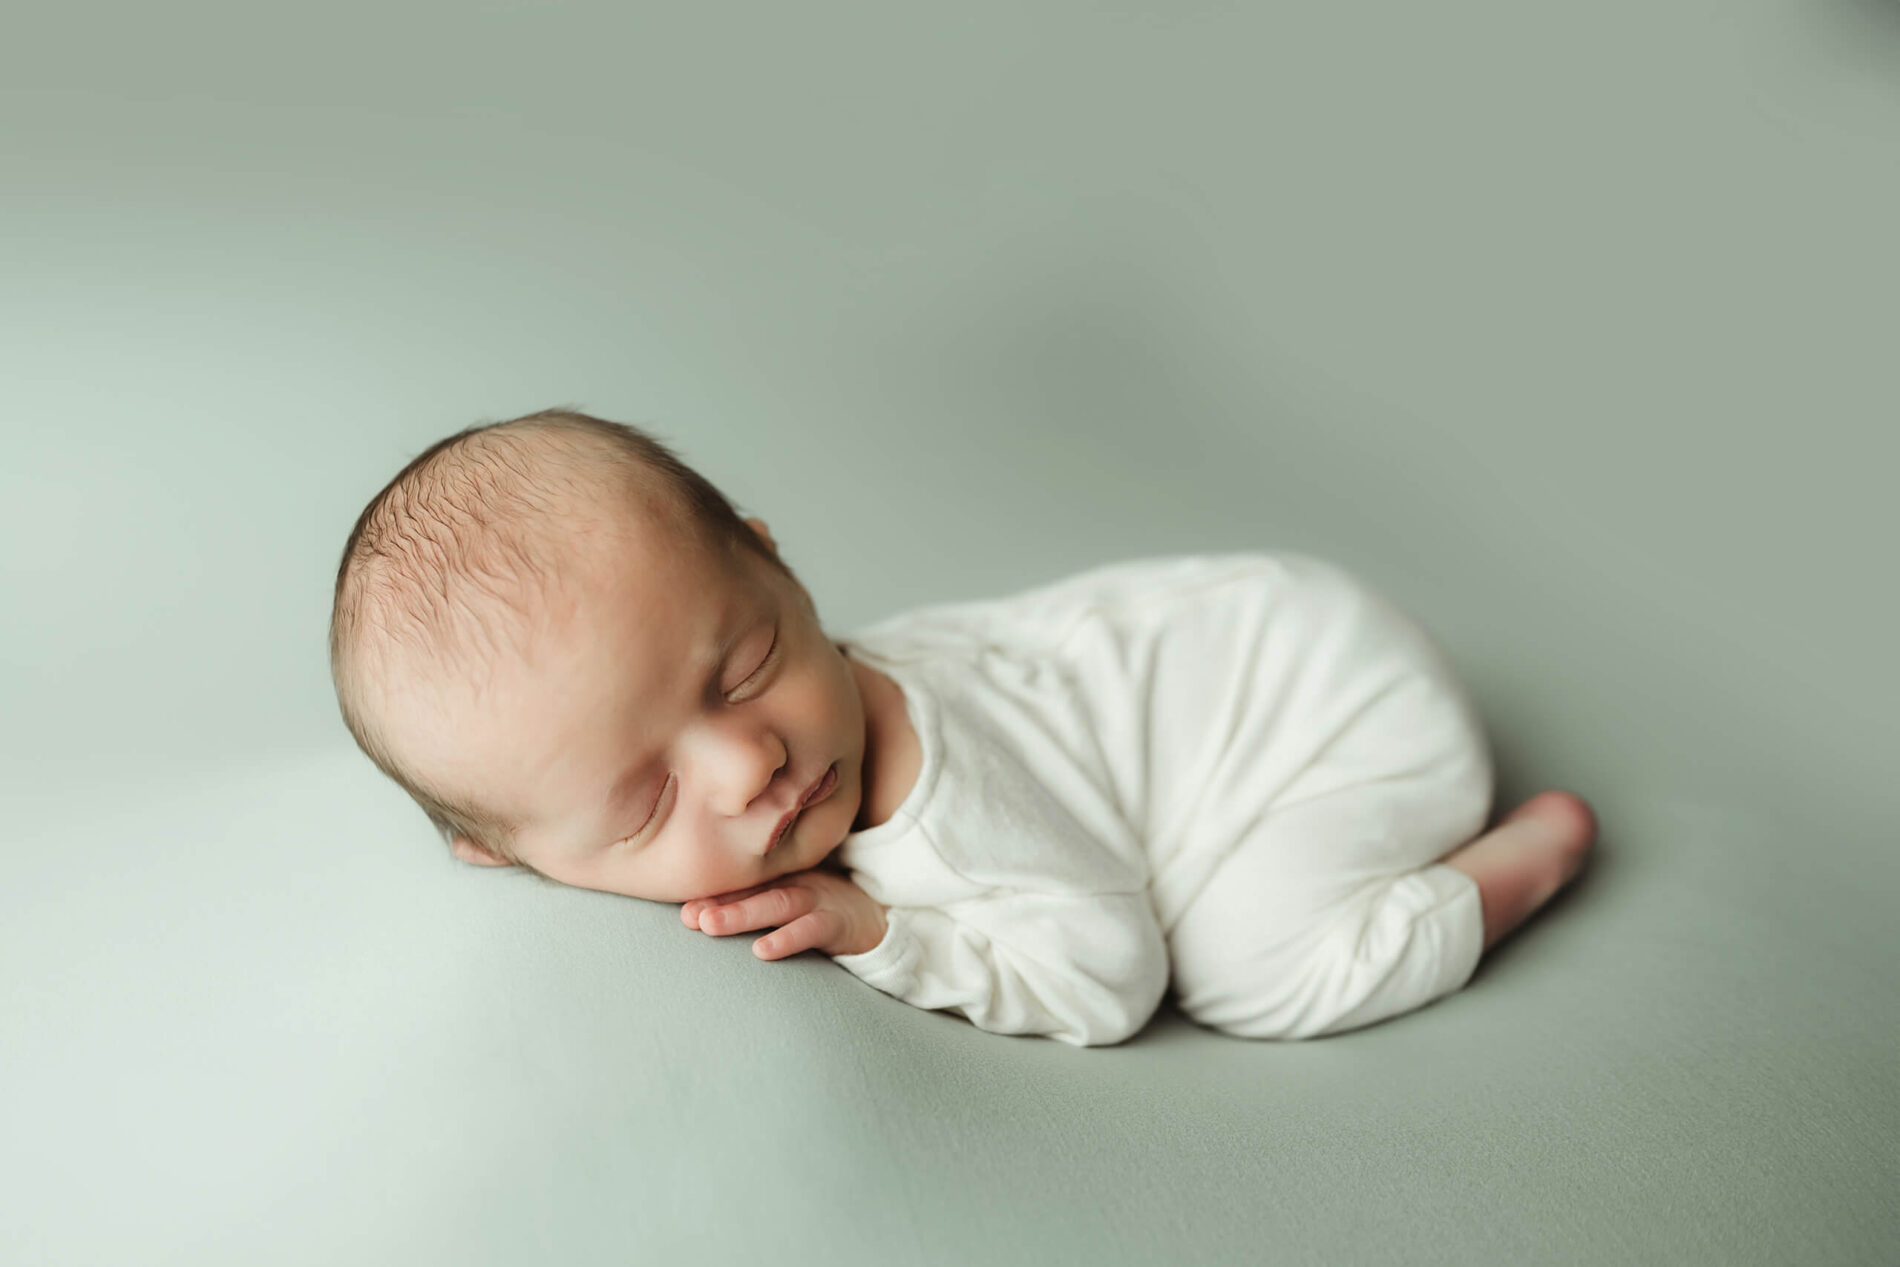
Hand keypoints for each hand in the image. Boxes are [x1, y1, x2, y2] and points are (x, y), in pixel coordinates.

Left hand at [682, 868, 889, 959]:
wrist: (878, 919)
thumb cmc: (820, 913)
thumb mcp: (786, 904)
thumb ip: (753, 905)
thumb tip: (700, 920)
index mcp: (779, 878)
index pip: (742, 884)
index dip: (712, 895)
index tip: (682, 912)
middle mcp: (795, 882)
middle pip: (754, 889)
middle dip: (720, 902)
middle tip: (688, 917)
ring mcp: (818, 899)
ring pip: (777, 903)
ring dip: (742, 914)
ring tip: (711, 925)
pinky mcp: (839, 921)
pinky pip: (811, 929)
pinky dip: (786, 939)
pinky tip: (762, 951)